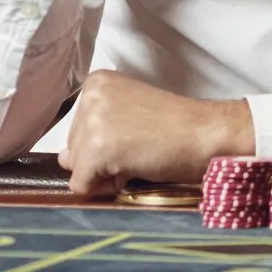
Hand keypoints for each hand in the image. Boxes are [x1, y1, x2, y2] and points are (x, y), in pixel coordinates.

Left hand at [56, 71, 253, 196]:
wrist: (208, 134)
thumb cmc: (179, 126)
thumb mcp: (130, 115)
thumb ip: (94, 130)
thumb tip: (64, 160)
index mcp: (97, 83)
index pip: (75, 128)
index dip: (103, 141)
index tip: (134, 134)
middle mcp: (90, 97)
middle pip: (72, 147)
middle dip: (101, 157)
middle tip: (140, 147)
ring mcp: (93, 123)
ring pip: (76, 168)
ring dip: (106, 173)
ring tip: (139, 157)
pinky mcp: (97, 151)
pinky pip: (82, 185)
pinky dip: (105, 188)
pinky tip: (133, 170)